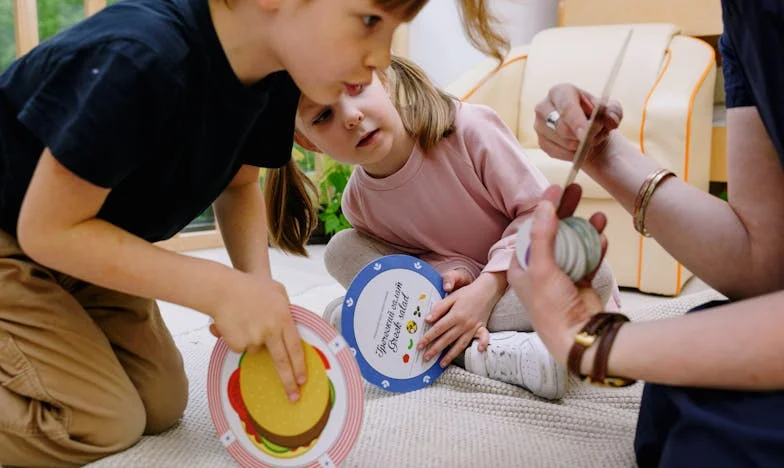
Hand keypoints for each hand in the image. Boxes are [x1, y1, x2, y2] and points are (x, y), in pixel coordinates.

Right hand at [210, 274, 305, 401]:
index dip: (300, 366)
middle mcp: (271, 330)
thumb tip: (290, 320)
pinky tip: (234, 324)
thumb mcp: (276, 290)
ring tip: (245, 319)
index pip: (295, 347)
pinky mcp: (239, 344)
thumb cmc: (248, 286)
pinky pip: (241, 347)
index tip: (303, 380)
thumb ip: (285, 306)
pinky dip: (238, 339)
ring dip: (252, 339)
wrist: (222, 289)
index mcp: (283, 318)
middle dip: (288, 382)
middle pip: (282, 361)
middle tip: (294, 397)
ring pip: (257, 349)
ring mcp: (254, 338)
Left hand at [418, 269, 505, 366]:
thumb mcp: (451, 297)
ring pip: (460, 344)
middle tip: (425, 358)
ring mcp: (473, 327)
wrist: (487, 290)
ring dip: (450, 355)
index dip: (428, 338)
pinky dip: (482, 344)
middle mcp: (464, 324)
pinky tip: (478, 351)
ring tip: (441, 364)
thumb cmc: (467, 293)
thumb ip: (439, 308)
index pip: (438, 329)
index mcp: (455, 315)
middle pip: (447, 339)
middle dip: (435, 350)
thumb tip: (427, 319)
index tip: (420, 345)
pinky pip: (482, 338)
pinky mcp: (481, 328)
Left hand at [507, 184, 607, 364]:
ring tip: (598, 216)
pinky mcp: (580, 282)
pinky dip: (595, 248)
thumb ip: (542, 234)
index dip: (544, 208)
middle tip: (577, 190)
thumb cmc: (551, 308)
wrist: (579, 337)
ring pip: (573, 244)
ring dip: (585, 230)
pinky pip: (588, 259)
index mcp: (521, 267)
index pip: (531, 229)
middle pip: (553, 232)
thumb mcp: (541, 267)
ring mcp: (561, 275)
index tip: (556, 189)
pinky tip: (602, 238)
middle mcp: (539, 270)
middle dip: (566, 212)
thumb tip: (545, 204)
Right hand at [534, 83, 622, 163]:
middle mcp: (543, 107)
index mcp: (560, 92)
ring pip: (562, 142)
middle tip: (597, 136)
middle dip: (582, 136)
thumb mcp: (610, 109)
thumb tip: (609, 121)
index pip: (566, 107)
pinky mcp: (541, 142)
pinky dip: (573, 154)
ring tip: (591, 140)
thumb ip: (613, 112)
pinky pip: (557, 153)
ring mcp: (539, 126)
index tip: (586, 134)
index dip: (576, 121)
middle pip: (561, 127)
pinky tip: (580, 148)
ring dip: (581, 146)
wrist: (586, 128)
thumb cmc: (596, 114)